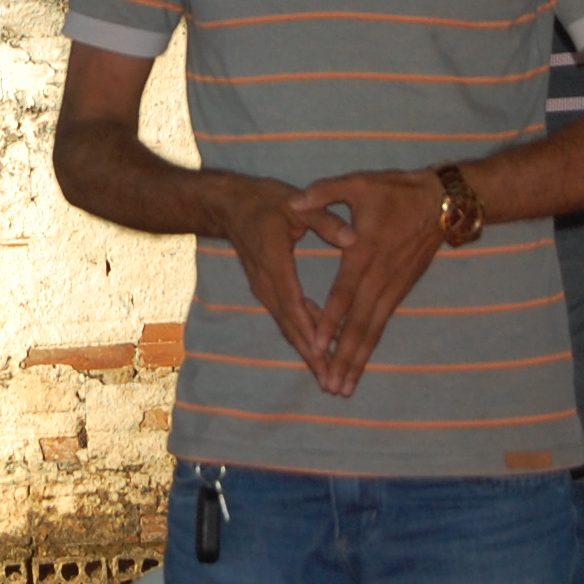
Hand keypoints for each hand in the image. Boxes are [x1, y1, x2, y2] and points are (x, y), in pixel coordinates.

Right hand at [211, 174, 325, 368]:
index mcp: (275, 263)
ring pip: (287, 326)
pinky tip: (319, 347)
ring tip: (327, 376)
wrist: (230, 205)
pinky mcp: (267, 289)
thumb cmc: (265, 201)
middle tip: (331, 382)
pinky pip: (286, 317)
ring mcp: (264, 288)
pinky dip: (302, 334)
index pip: (294, 304)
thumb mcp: (297, 204)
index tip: (326, 356)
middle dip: (311, 355)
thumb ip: (326, 221)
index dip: (311, 331)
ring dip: (306, 351)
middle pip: (290, 326)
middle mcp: (266, 283)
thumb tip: (353, 239)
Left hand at [286, 168, 445, 394]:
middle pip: (360, 325)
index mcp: (365, 254)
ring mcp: (393, 288)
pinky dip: (369, 346)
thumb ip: (324, 193)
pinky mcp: (402, 290)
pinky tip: (360, 363)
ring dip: (358, 360)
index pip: (344, 294)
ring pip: (373, 331)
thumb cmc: (397, 191)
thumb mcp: (359, 183)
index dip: (330, 321)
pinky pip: (382, 324)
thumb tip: (293, 202)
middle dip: (344, 357)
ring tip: (344, 387)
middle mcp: (380, 278)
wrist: (444, 203)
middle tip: (331, 386)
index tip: (316, 346)